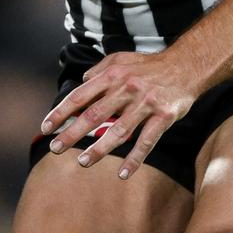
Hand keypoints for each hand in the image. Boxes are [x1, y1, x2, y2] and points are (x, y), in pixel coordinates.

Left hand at [39, 51, 196, 179]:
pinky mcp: (163, 116)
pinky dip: (135, 159)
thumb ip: (99, 69)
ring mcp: (145, 104)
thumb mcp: (120, 59)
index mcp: (112, 75)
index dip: (61, 112)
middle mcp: (126, 89)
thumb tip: (80, 81)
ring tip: (82, 161)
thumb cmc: (149, 65)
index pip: (80, 96)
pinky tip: (123, 173)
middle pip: (94, 115)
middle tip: (55, 148)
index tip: (46, 127)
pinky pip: (147, 141)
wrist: (186, 65)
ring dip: (99, 149)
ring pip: (119, 131)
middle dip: (72, 133)